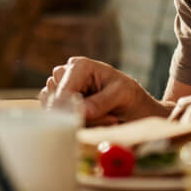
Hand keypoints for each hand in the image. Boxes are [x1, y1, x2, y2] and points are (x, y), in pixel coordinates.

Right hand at [42, 56, 166, 124]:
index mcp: (79, 66)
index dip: (69, 109)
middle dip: (80, 115)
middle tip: (109, 120)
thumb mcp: (121, 94)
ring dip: (82, 121)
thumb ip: (100, 102)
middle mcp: (66, 75)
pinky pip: (59, 119)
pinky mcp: (61, 104)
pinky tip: (98, 121)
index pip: (63, 89)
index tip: (83, 123)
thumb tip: (80, 111)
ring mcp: (62, 89)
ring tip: (107, 119)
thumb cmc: (128, 95)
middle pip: (58, 101)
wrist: (132, 106)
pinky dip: (79, 124)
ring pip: (57, 111)